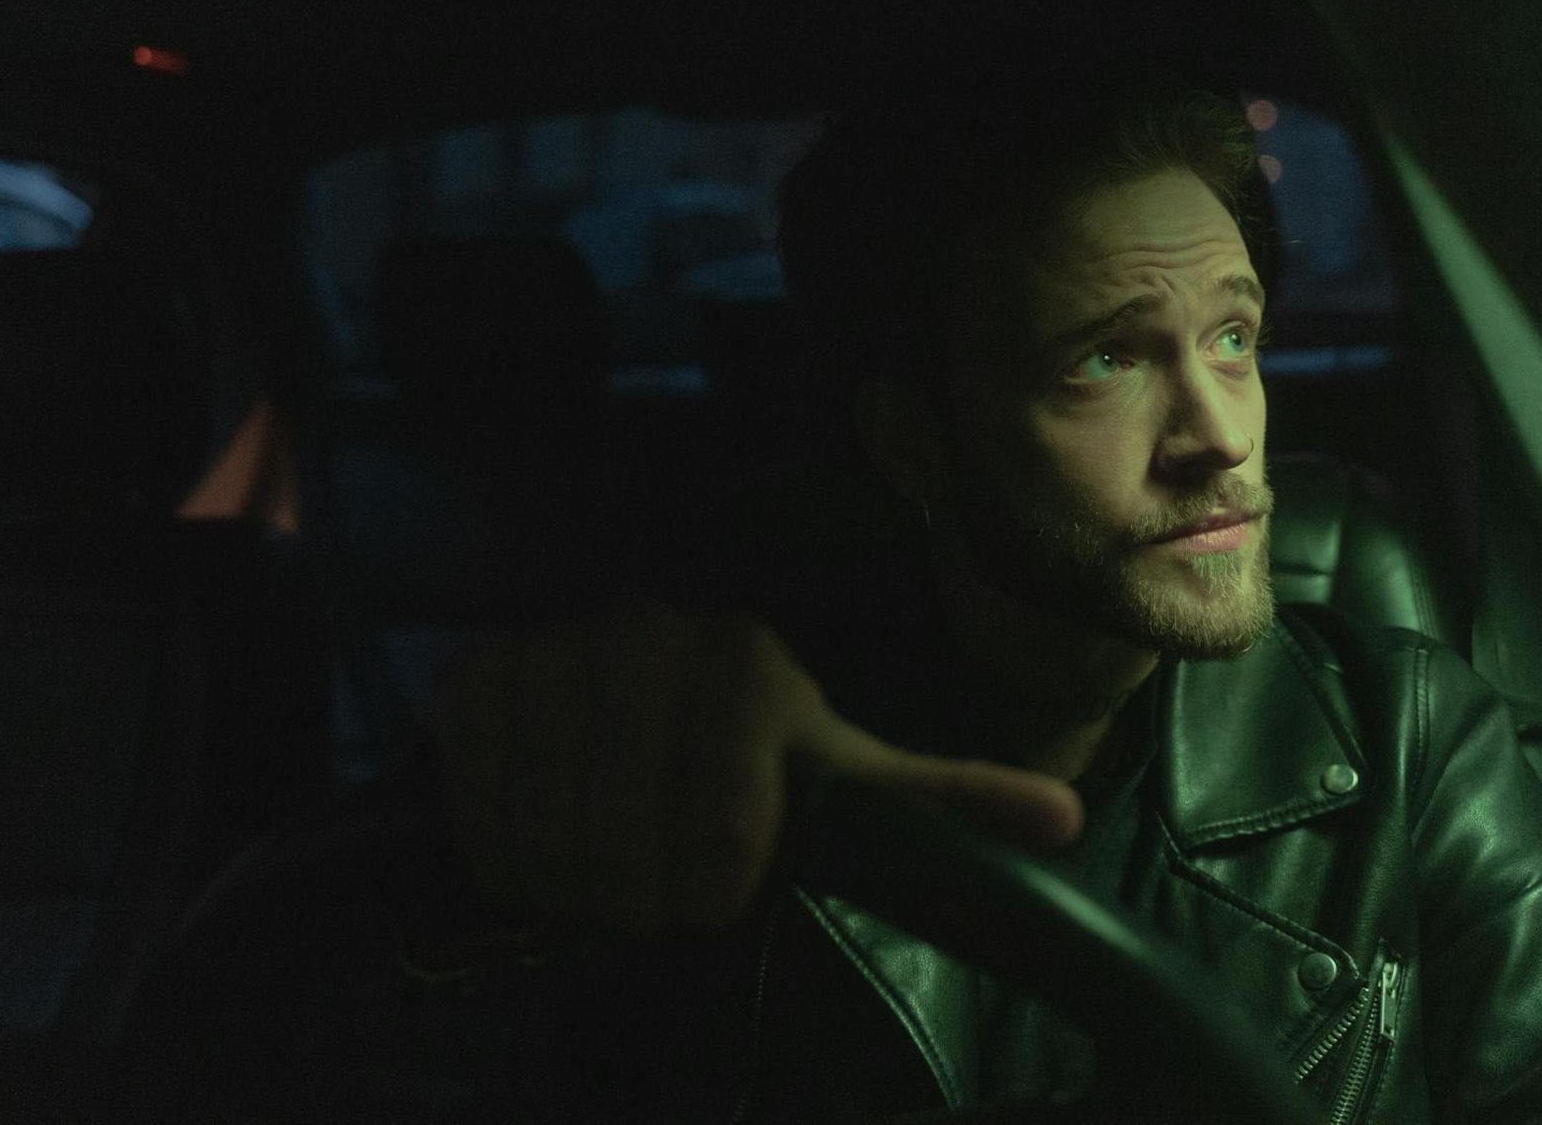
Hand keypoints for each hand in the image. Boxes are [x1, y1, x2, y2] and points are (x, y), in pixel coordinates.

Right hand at [426, 599, 1082, 935]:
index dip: (715, 887)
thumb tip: (1065, 820)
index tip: (718, 895)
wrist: (627, 684)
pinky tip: (539, 845)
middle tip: (649, 900)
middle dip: (639, 899)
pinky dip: (503, 857)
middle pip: (627, 844)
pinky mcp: (477, 680)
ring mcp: (554, 655)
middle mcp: (645, 640)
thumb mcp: (843, 769)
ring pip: (548, 834)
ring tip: (599, 877)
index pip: (723, 827)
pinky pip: (476, 809)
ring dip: (571, 886)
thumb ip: (940, 799)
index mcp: (746, 667)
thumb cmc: (750, 746)